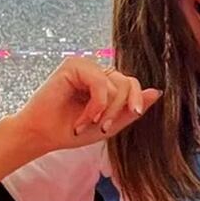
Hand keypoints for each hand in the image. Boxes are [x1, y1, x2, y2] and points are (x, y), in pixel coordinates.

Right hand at [14, 57, 161, 152]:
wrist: (42, 135)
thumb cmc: (71, 131)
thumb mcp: (110, 125)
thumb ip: (131, 110)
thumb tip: (157, 92)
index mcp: (106, 83)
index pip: (132, 83)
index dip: (136, 99)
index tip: (132, 114)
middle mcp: (97, 72)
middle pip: (127, 84)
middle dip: (117, 110)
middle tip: (101, 127)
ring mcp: (85, 66)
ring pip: (116, 85)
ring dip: (104, 111)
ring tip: (86, 123)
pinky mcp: (74, 65)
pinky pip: (101, 83)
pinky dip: (96, 104)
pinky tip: (82, 118)